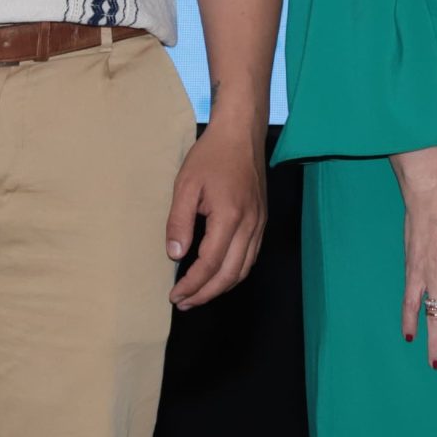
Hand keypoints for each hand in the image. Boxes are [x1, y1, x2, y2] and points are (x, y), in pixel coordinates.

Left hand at [166, 121, 266, 307]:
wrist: (242, 133)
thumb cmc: (211, 156)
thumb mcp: (186, 185)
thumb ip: (179, 222)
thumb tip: (175, 255)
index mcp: (230, 217)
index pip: (210, 264)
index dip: (191, 284)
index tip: (174, 295)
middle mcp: (250, 225)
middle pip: (229, 274)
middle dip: (205, 293)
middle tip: (183, 303)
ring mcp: (259, 223)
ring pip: (244, 269)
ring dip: (221, 287)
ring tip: (198, 294)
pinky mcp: (262, 220)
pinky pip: (251, 256)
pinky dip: (234, 273)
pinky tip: (219, 274)